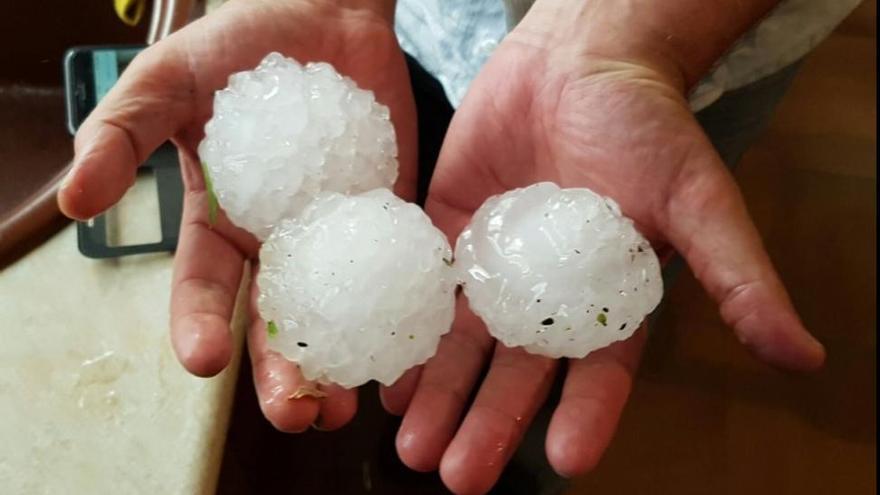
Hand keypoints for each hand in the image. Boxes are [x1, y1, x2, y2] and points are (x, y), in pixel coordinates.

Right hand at [57, 0, 416, 431]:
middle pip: (277, 323)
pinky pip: (396, 269)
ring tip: (350, 403)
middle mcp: (280, 243)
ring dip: (344, 363)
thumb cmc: (237, 43)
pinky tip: (410, 348)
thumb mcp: (168, 82)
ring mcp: (337, 236)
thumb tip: (75, 200)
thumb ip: (121, 133)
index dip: (199, 327)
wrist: (324, 13)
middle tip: (297, 413)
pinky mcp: (388, 217)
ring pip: (339, 313)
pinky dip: (403, 311)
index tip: (205, 360)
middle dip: (283, 374)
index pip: (206, 291)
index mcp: (222, 226)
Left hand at [379, 7, 825, 493]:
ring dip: (437, 394)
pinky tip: (386, 375)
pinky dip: (407, 328)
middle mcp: (543, 295)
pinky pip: (425, 287)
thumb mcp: (697, 200)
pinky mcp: (451, 230)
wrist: (579, 59)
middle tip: (457, 477)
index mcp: (604, 299)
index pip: (597, 372)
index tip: (565, 463)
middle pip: (516, 372)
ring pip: (462, 342)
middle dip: (488, 422)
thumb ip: (737, 275)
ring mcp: (494, 265)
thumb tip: (803, 356)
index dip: (585, 416)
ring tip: (411, 446)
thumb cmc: (648, 126)